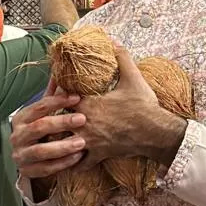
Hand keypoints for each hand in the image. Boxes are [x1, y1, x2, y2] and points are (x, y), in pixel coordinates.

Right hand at [11, 91, 86, 178]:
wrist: (26, 158)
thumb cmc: (39, 131)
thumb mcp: (42, 114)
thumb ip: (51, 97)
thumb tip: (59, 73)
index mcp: (21, 118)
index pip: (39, 107)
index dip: (58, 101)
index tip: (77, 98)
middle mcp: (17, 136)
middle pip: (39, 127)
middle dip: (62, 122)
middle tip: (83, 119)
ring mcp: (20, 155)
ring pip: (41, 151)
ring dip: (63, 146)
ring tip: (82, 142)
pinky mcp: (27, 171)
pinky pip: (45, 168)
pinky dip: (62, 163)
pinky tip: (78, 157)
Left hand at [12, 47, 187, 177]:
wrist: (156, 131)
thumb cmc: (143, 104)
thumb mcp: (133, 77)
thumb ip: (122, 57)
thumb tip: (114, 41)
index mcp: (89, 103)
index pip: (62, 99)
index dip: (56, 96)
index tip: (55, 94)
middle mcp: (84, 122)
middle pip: (57, 123)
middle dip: (52, 121)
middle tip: (48, 119)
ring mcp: (90, 140)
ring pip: (63, 144)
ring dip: (57, 143)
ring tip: (52, 141)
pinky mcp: (98, 154)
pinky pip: (80, 163)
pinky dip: (73, 163)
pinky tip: (70, 161)